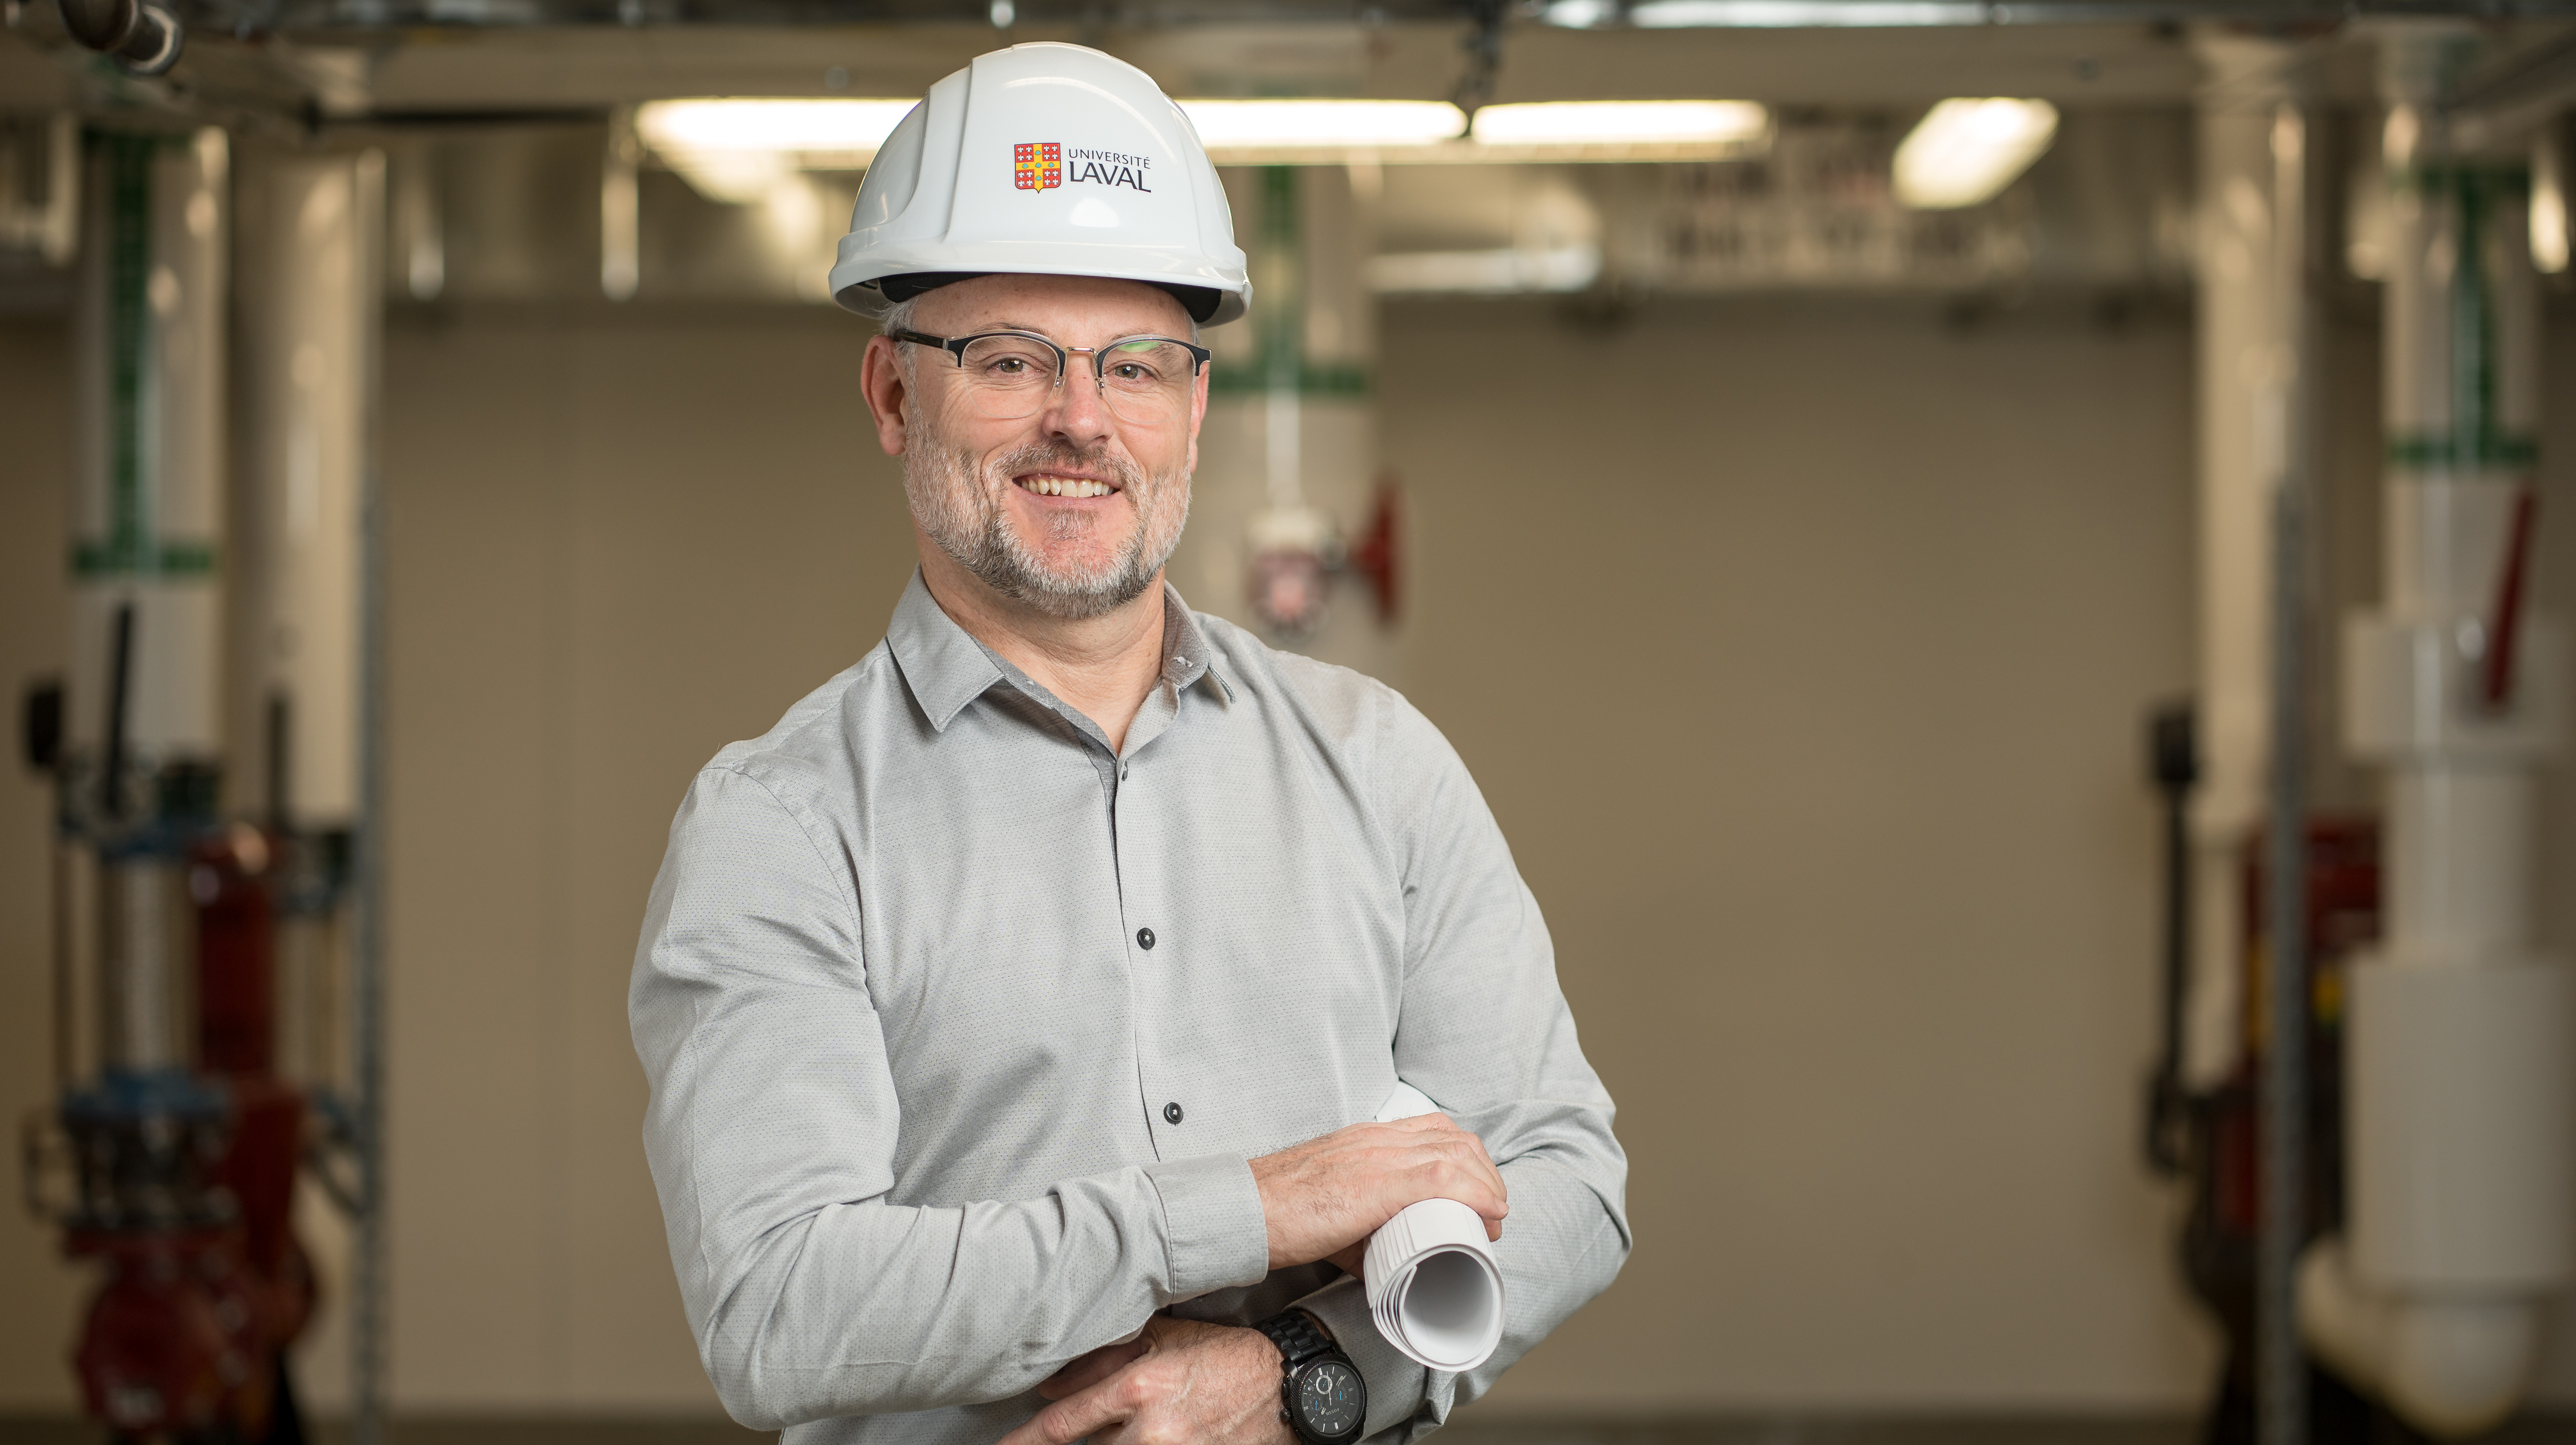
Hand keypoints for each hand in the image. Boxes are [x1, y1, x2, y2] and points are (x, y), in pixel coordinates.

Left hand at [998, 1316, 1289, 1444]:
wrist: (1287, 1387)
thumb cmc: (1225, 1356)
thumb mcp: (1164, 1339)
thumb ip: (1102, 1360)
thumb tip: (1048, 1386)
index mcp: (1138, 1389)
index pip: (1063, 1426)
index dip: (1024, 1442)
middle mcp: (1151, 1431)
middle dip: (1073, 1443)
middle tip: (1056, 1436)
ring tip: (1130, 1426)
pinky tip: (1139, 1437)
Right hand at [1249, 1113, 1505, 1271]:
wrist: (1246, 1209)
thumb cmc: (1282, 1212)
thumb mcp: (1333, 1207)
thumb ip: (1364, 1228)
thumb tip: (1389, 1262)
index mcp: (1367, 1137)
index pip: (1435, 1129)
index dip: (1468, 1158)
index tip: (1479, 1191)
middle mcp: (1377, 1138)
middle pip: (1455, 1139)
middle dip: (1485, 1173)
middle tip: (1492, 1210)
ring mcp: (1377, 1155)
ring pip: (1455, 1155)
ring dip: (1486, 1186)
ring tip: (1493, 1219)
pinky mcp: (1375, 1182)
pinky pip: (1441, 1177)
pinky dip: (1474, 1193)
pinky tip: (1489, 1212)